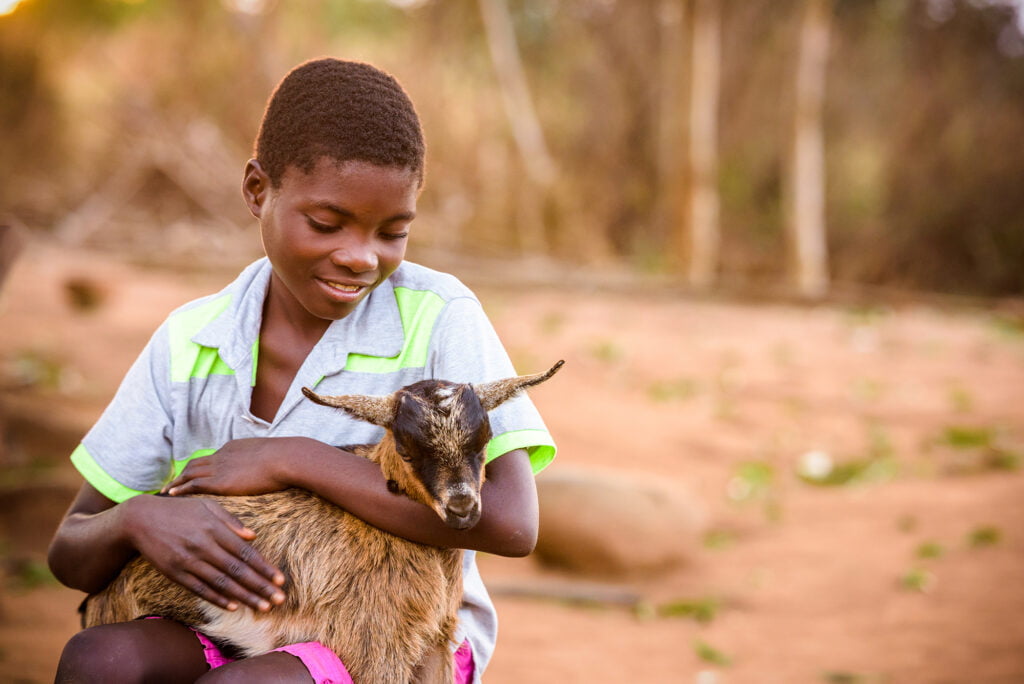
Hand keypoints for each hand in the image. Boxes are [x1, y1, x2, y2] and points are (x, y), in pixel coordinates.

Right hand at [121, 494, 285, 611]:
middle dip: (260, 586)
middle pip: (237, 570)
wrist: (140, 520)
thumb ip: (231, 520)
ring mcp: (188, 561)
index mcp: (214, 528)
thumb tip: (253, 536)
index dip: (264, 567)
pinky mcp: (174, 573)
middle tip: (279, 600)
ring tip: (262, 607)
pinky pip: (200, 589)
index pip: (245, 552)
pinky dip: (217, 598)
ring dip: (244, 597)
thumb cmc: (180, 510)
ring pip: (221, 583)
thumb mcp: (207, 506)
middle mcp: (203, 545)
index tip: (281, 580)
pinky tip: (234, 606)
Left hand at [165, 437, 309, 496]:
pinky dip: (181, 488)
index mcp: (233, 448)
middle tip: (172, 483)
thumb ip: (264, 461)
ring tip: (167, 491)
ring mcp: (220, 467)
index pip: (211, 459)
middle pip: (195, 464)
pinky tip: (172, 495)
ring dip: (177, 482)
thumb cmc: (286, 459)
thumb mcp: (271, 455)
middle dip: (183, 473)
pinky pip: (193, 484)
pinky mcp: (220, 481)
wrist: (286, 459)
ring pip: (189, 473)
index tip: (193, 475)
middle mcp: (222, 455)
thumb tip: (271, 467)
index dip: (200, 468)